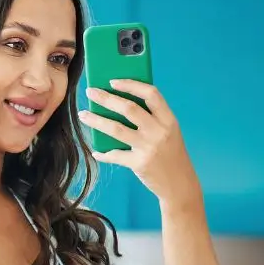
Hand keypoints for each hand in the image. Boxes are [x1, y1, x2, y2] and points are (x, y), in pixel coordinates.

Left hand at [78, 79, 202, 209]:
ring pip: (116, 129)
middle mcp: (159, 131)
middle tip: (90, 92)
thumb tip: (120, 103)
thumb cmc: (171, 154)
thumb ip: (152, 118)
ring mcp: (149, 147)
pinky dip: (103, 153)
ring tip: (83, 114)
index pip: (151, 94)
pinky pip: (115, 155)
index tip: (113, 81)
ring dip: (96, 120)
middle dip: (106, 98)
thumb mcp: (169, 132)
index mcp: (168, 119)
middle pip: (129, 108)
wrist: (180, 183)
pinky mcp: (139, 163)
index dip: (131, 85)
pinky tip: (95, 150)